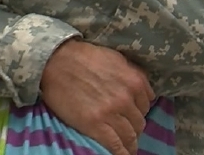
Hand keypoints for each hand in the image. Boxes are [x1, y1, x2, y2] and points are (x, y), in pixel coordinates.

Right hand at [41, 40, 153, 154]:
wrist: (56, 62)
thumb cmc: (83, 57)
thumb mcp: (115, 58)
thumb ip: (131, 73)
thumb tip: (141, 88)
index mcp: (134, 81)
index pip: (147, 104)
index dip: (139, 110)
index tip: (133, 114)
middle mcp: (126, 98)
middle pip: (139, 121)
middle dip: (135, 127)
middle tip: (127, 130)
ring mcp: (111, 113)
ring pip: (130, 135)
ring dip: (130, 142)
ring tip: (127, 146)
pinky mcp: (95, 126)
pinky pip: (116, 146)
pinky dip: (122, 153)